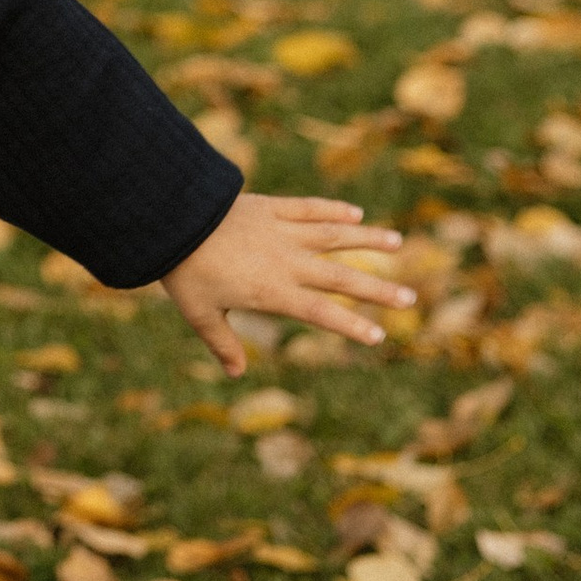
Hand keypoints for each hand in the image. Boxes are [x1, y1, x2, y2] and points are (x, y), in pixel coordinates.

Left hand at [161, 192, 412, 377]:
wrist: (170, 220)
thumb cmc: (183, 271)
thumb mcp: (200, 314)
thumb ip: (222, 343)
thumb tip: (236, 374)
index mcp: (272, 291)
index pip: (321, 313)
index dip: (350, 325)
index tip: (377, 336)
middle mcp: (286, 261)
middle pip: (341, 277)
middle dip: (377, 289)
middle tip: (410, 298)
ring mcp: (281, 231)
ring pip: (334, 236)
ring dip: (367, 240)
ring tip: (398, 243)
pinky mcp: (271, 206)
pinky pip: (309, 207)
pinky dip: (334, 209)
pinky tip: (357, 213)